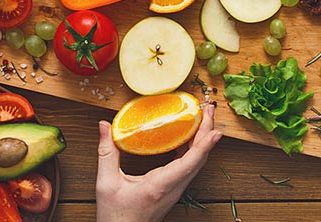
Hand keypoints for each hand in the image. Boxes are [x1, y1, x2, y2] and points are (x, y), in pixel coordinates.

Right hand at [96, 104, 221, 221]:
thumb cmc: (116, 216)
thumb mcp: (107, 183)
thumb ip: (106, 152)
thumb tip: (104, 126)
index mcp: (160, 185)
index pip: (189, 162)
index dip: (205, 145)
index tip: (216, 130)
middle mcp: (173, 188)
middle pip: (199, 159)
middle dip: (207, 132)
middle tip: (209, 110)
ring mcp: (175, 190)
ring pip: (196, 163)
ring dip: (202, 140)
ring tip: (203, 118)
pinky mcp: (172, 190)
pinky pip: (188, 167)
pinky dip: (193, 149)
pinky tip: (188, 137)